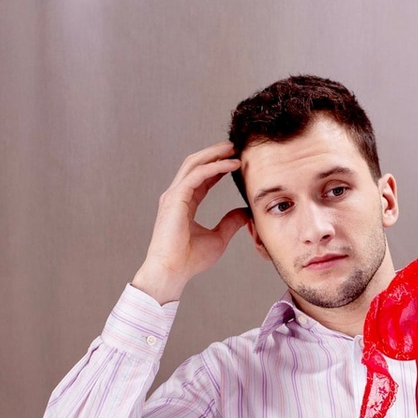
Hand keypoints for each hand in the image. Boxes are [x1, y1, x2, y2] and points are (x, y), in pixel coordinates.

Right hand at [131, 141, 250, 303]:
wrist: (172, 272)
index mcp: (184, 202)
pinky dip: (215, 167)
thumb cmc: (189, 259)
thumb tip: (245, 213)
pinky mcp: (175, 199)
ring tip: (234, 148)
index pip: (202, 177)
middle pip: (196, 164)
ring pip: (194, 164)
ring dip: (214, 153)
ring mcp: (173, 196)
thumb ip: (230, 222)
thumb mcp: (218, 238)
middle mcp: (177, 195)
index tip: (236, 159)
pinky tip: (231, 164)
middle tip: (236, 146)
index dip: (219, 166)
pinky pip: (197, 176)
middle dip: (215, 152)